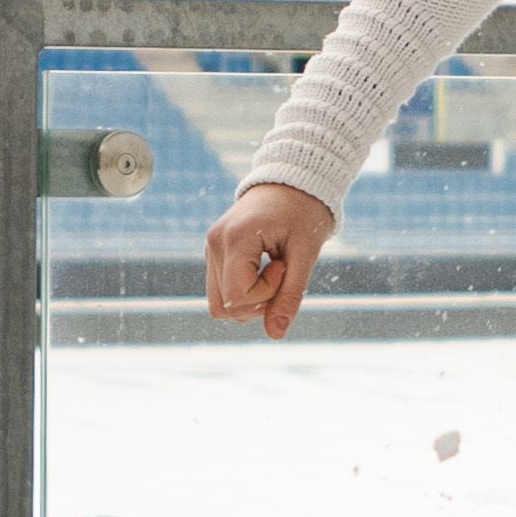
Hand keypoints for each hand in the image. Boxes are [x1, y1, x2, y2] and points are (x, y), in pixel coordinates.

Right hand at [203, 180, 340, 336]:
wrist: (292, 181)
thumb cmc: (303, 213)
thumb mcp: (305, 254)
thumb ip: (290, 295)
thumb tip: (275, 334)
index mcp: (235, 239)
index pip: (237, 297)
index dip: (266, 295)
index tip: (284, 267)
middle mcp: (215, 243)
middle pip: (223, 307)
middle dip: (257, 304)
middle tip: (281, 273)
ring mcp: (210, 247)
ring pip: (219, 303)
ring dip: (249, 299)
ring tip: (271, 270)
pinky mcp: (214, 251)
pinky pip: (222, 289)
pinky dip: (243, 290)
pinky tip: (261, 268)